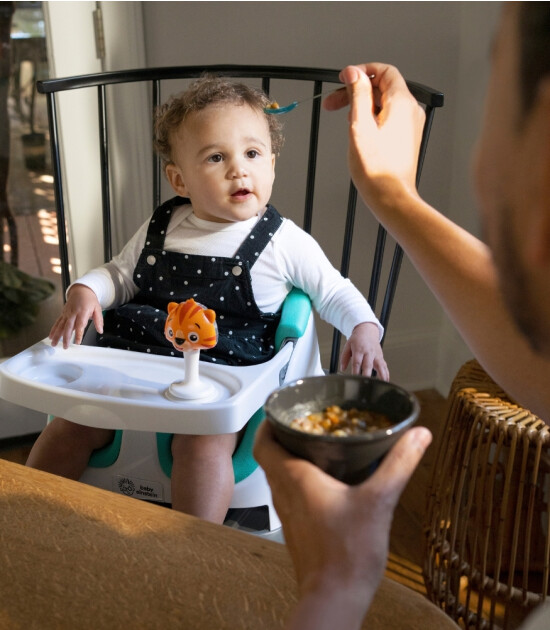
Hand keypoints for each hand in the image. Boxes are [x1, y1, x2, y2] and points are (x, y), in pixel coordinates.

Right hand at [49, 284, 102, 348]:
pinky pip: (57, 322)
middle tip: (65, 347)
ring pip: (60, 326)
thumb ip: (99, 320)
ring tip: (54, 344)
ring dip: (56, 335)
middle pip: (68, 327)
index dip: (78, 334)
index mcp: (82, 312)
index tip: (77, 342)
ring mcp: (67, 314)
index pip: (80, 325)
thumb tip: (100, 330)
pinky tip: (51, 336)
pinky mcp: (63, 314)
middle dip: (65, 338)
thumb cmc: (89, 299)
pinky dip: (53, 330)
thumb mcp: (97, 308)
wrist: (80, 290)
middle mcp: (73, 313)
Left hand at [254, 422, 431, 629]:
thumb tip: (418, 436)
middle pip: (270, 454)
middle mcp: (284, 492)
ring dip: (290, 456)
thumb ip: (399, 464)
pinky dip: (299, 478)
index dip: (268, 421)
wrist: (334, 598)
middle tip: (305, 420)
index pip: (264, 441)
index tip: (282, 408)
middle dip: (283, 434)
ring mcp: (287, 512)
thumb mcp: (379, 501)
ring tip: (316, 444)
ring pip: (278, 474)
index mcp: (294, 478)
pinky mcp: (296, 527)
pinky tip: (326, 480)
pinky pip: (289, 492)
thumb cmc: (347, 554)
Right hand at [323, 63, 424, 214]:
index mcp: (401, 103)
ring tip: (344, 121)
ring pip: (383, 104)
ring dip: (362, 107)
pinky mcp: (405, 138)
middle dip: (356, 92)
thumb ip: (358, 94)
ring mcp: (409, 125)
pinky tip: (358, 132)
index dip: (361, 72)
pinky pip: (388, 118)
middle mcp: (410, 111)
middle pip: (382, 88)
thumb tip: (354, 74)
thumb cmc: (376, 169)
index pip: (384, 72)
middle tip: (333, 103)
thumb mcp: (360, 125)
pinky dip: (371, 119)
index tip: (344, 79)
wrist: (391, 196)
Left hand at [340, 321, 388, 380]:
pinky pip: (384, 366)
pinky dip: (386, 373)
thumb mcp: (347, 345)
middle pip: (368, 365)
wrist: (367, 330)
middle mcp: (368, 352)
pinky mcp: (381, 357)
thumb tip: (342, 368)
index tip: (354, 379)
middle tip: (366, 384)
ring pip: (380, 366)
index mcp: (359, 349)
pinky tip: (386, 381)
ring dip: (381, 375)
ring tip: (381, 384)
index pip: (357, 362)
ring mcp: (376, 355)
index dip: (356, 371)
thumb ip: (344, 357)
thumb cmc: (357, 338)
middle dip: (367, 375)